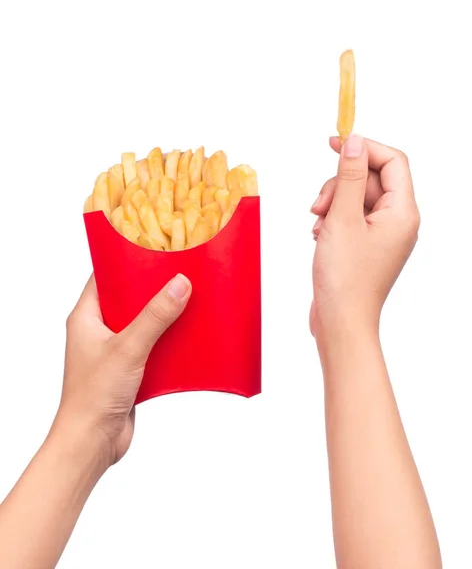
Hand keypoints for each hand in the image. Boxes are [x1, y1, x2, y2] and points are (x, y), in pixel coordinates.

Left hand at [57, 273, 191, 467]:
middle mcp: (99, 330)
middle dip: (154, 288)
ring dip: (164, 315)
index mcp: (86, 317)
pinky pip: (152, 346)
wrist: (92, 443)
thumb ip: (155, 316)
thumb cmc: (94, 395)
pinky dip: (168, 340)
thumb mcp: (128, 348)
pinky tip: (189, 334)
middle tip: (180, 273)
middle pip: (129, 298)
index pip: (105, 277)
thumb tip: (179, 283)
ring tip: (190, 299)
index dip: (127, 261)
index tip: (154, 250)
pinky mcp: (129, 369)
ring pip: (143, 323)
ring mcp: (114, 350)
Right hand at [310, 134, 419, 339]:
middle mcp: (398, 222)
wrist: (341, 321)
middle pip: (371, 179)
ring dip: (333, 204)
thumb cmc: (345, 279)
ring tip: (318, 226)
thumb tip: (356, 142)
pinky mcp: (367, 246)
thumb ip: (349, 176)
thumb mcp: (343, 218)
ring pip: (357, 198)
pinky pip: (352, 218)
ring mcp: (383, 235)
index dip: (364, 147)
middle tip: (319, 205)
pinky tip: (321, 236)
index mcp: (402, 212)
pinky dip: (333, 220)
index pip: (392, 161)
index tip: (335, 143)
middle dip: (340, 185)